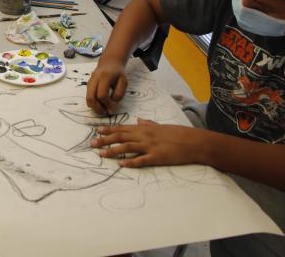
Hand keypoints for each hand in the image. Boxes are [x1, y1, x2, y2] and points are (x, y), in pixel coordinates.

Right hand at [86, 60, 128, 114]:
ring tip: (102, 110)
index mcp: (105, 77)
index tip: (112, 109)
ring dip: (94, 107)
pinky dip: (93, 102)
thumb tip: (111, 107)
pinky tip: (100, 104)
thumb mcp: (123, 82)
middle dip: (97, 108)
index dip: (107, 104)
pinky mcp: (88, 83)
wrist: (110, 62)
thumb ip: (119, 94)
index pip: (102, 95)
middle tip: (105, 113)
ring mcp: (90, 80)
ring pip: (87, 97)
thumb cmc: (118, 73)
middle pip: (91, 97)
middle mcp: (95, 78)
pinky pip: (88, 96)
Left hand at [91, 119, 205, 167]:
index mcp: (145, 128)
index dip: (109, 130)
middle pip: (121, 137)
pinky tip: (121, 165)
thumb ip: (148, 123)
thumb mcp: (161, 125)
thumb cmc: (177, 133)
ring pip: (127, 148)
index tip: (97, 131)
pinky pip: (141, 160)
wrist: (193, 141)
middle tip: (92, 144)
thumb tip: (138, 120)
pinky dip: (130, 162)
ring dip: (113, 151)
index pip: (122, 128)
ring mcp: (150, 146)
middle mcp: (144, 135)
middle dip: (105, 140)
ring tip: (101, 154)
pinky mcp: (157, 157)